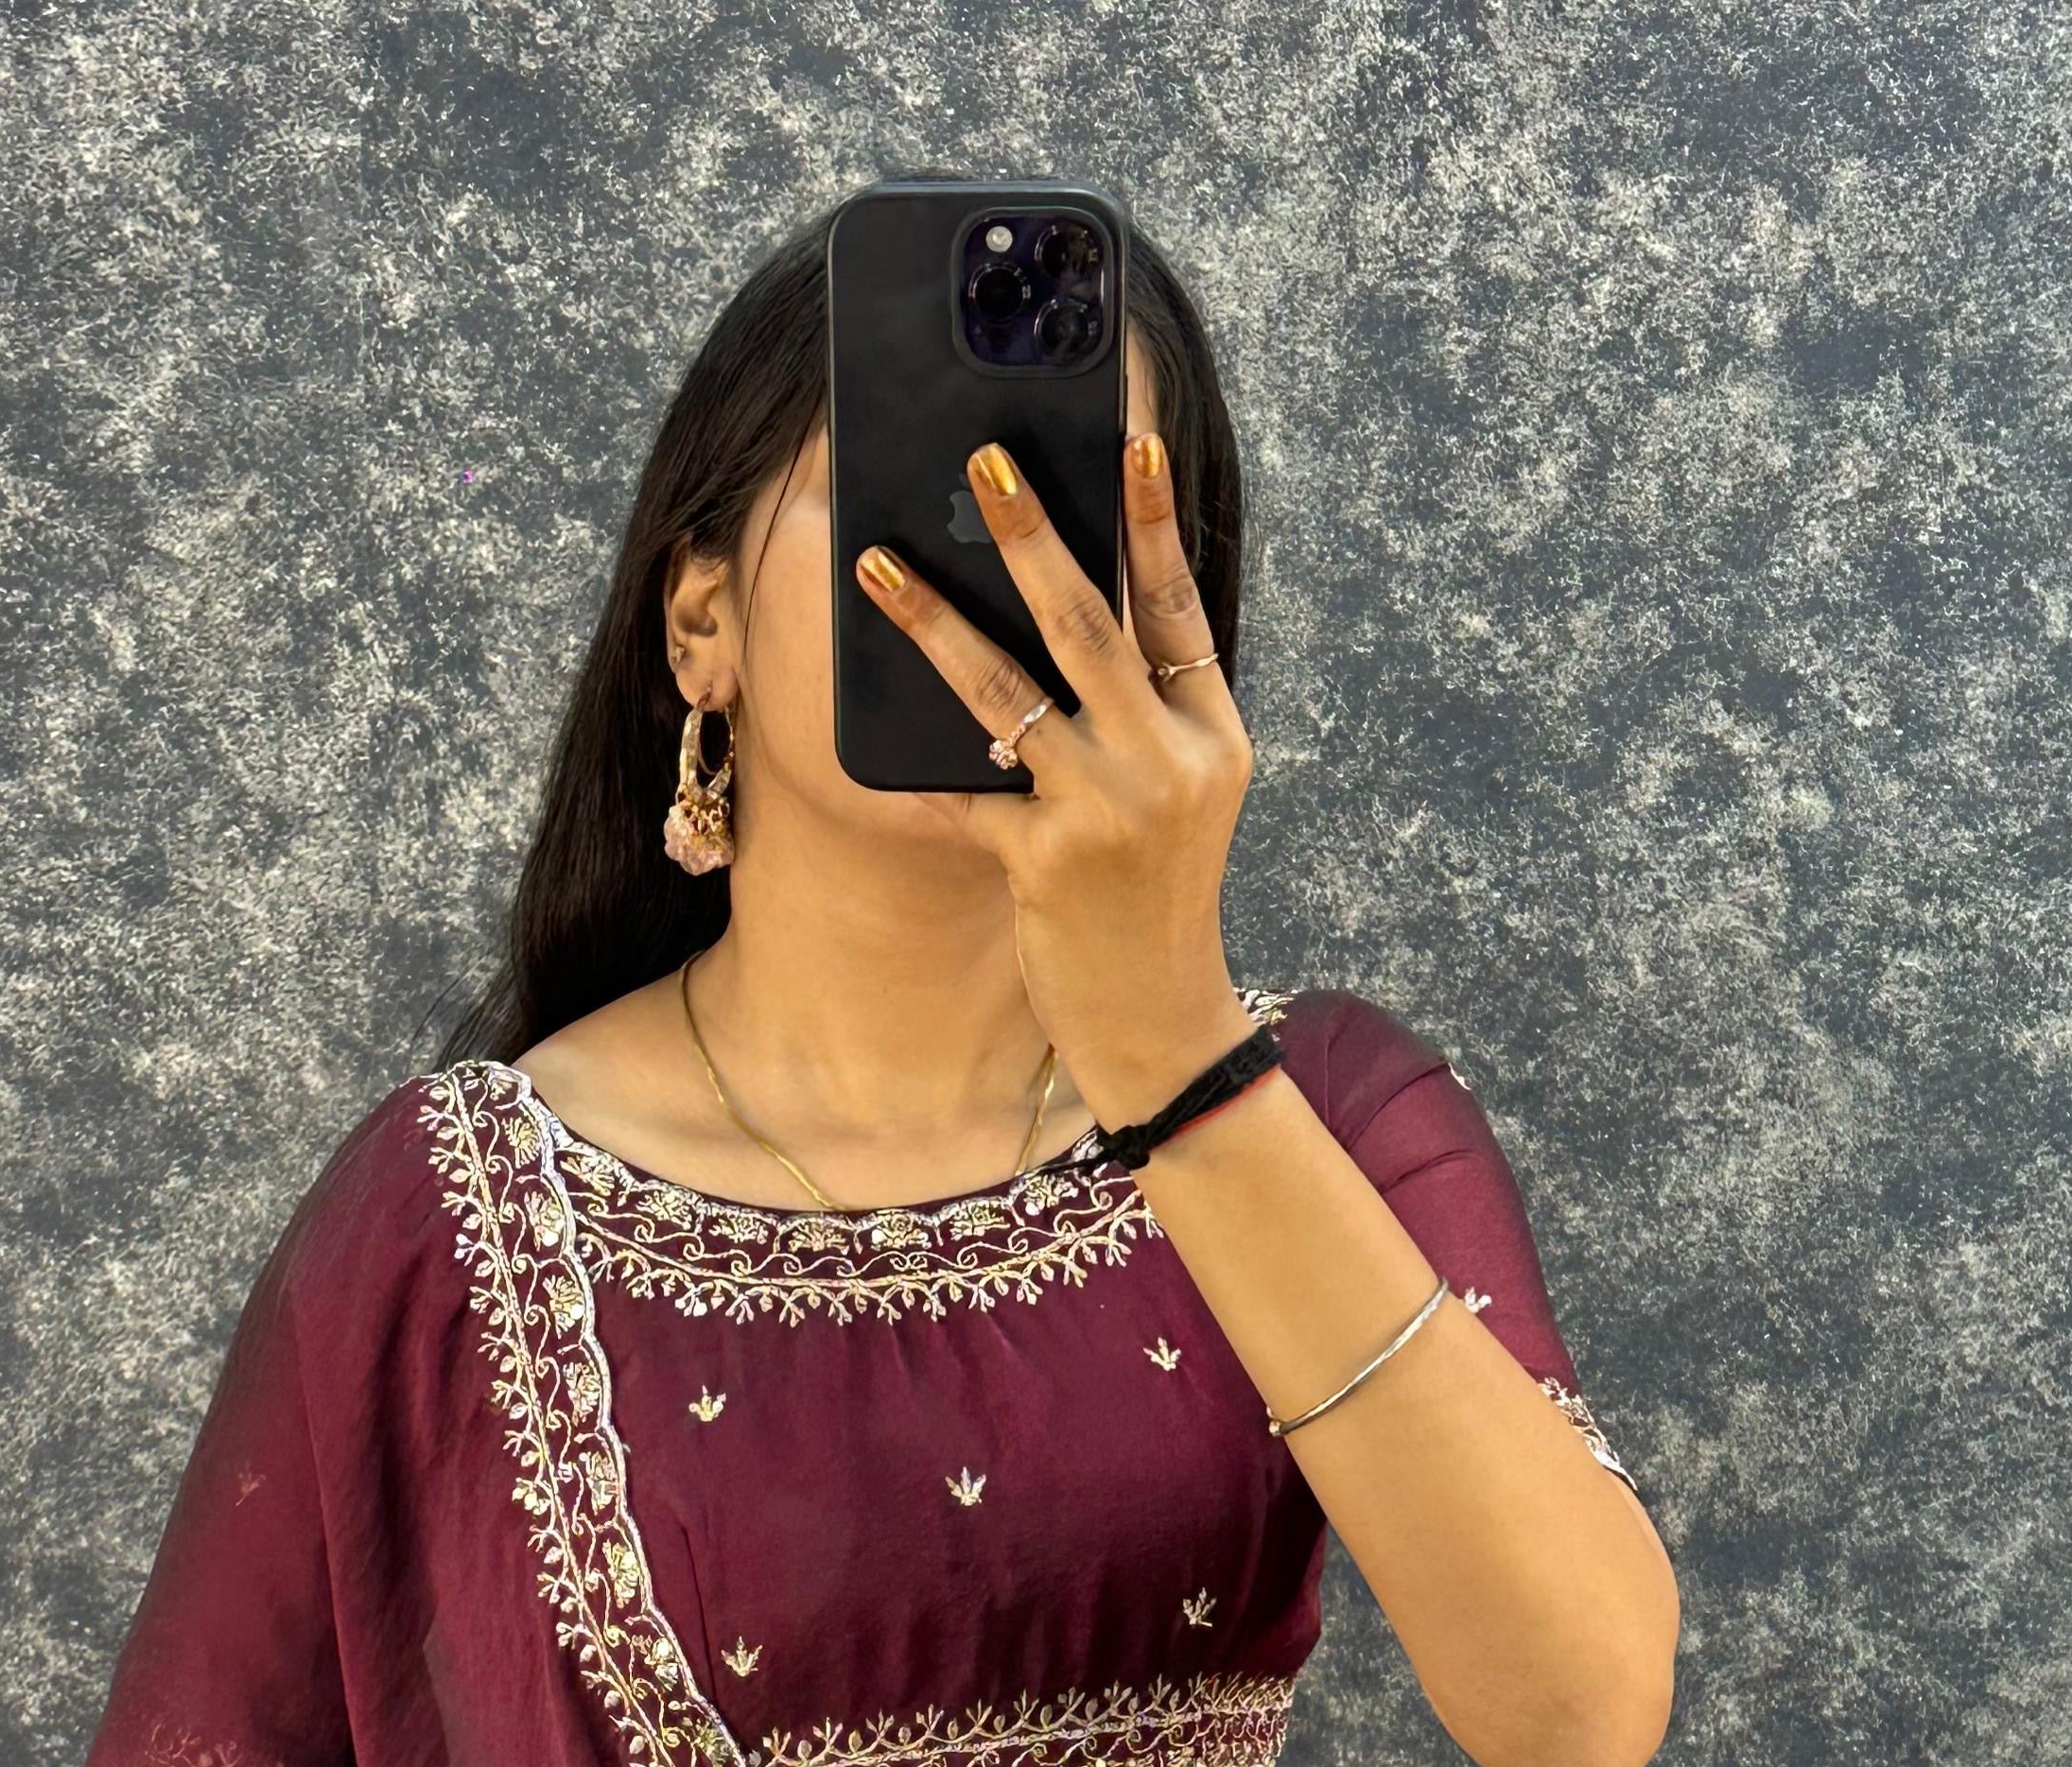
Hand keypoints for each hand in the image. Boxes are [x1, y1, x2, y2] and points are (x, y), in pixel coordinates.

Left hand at [850, 429, 1260, 1130]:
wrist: (1160, 1022)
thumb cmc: (1154, 900)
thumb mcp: (1180, 797)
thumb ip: (1139, 714)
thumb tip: (1058, 616)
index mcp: (1210, 734)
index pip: (1178, 607)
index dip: (1154, 523)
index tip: (1131, 440)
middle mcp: (1166, 763)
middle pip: (1088, 626)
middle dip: (1031, 536)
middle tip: (982, 460)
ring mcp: (1107, 813)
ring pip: (1007, 693)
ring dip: (934, 622)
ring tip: (880, 565)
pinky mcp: (1044, 864)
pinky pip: (962, 790)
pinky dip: (911, 758)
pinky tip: (861, 720)